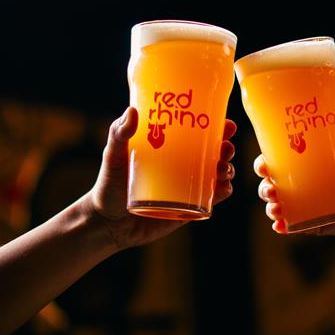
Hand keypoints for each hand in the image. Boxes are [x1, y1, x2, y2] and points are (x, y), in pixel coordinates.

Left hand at [87, 107, 236, 249]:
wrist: (106, 223)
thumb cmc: (108, 184)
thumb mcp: (113, 156)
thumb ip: (119, 134)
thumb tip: (132, 111)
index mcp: (170, 147)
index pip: (198, 132)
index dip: (217, 126)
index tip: (226, 123)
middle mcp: (182, 165)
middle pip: (213, 152)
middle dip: (227, 147)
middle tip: (226, 147)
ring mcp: (186, 187)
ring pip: (217, 174)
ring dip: (227, 169)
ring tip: (222, 168)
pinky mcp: (187, 208)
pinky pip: (212, 199)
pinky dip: (223, 192)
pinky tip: (224, 188)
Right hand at [254, 148, 334, 240]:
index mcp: (308, 164)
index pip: (279, 160)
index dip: (265, 161)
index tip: (264, 164)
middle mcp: (301, 184)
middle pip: (271, 184)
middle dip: (265, 187)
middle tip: (272, 190)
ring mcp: (304, 205)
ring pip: (277, 205)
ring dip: (271, 207)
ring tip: (277, 209)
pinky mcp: (311, 223)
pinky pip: (292, 226)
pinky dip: (283, 227)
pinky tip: (281, 227)